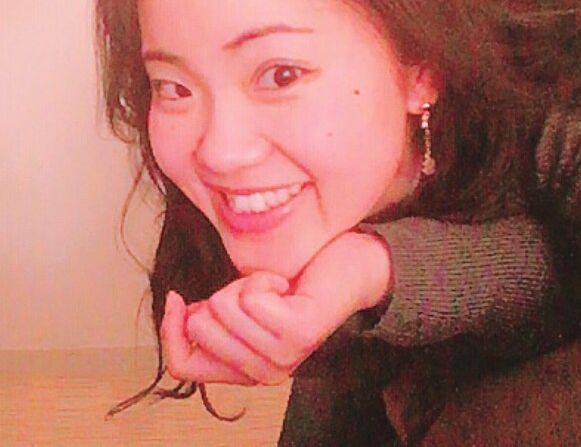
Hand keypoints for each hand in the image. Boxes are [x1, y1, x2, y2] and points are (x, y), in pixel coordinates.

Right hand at [161, 230, 391, 385]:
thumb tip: (178, 311)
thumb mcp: (243, 304)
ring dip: (246, 282)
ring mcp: (281, 358)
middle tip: (256, 291)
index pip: (182, 366)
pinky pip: (250, 296)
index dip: (169, 330)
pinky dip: (263, 277)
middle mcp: (262, 373)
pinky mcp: (297, 335)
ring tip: (275, 286)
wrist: (350, 267)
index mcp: (245, 369)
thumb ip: (214, 319)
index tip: (176, 295)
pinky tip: (287, 285)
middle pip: (199, 327)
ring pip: (222, 307)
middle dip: (220, 294)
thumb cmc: (296, 281)